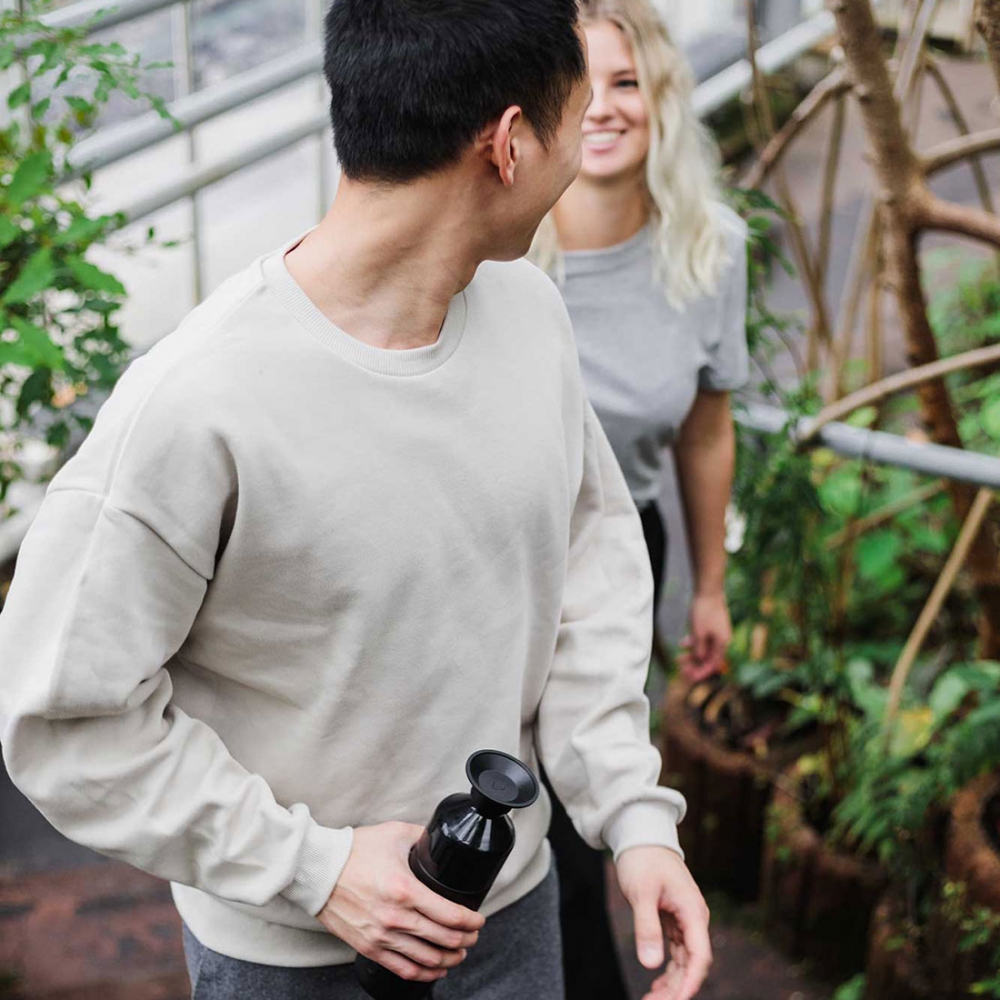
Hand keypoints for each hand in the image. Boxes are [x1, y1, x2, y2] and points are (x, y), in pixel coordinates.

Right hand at [317, 822, 483, 982]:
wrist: (318, 870)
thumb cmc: (353, 851)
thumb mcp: (394, 833)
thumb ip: (422, 836)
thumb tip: (439, 840)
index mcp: (406, 890)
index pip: (451, 915)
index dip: (472, 921)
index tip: (478, 919)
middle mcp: (396, 918)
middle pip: (444, 939)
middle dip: (466, 939)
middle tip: (473, 934)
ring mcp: (382, 937)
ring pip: (428, 959)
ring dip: (450, 958)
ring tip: (460, 952)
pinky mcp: (369, 948)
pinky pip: (404, 970)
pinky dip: (425, 973)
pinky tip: (436, 968)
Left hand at [616, 846, 712, 999]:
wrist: (641, 835)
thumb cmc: (643, 859)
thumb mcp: (642, 893)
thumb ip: (647, 927)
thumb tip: (651, 966)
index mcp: (693, 912)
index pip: (700, 957)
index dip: (690, 983)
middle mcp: (694, 919)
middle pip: (692, 964)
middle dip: (676, 989)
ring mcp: (685, 920)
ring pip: (684, 961)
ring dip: (671, 983)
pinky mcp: (674, 919)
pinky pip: (676, 952)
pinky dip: (666, 969)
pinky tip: (655, 985)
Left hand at [678, 591, 730, 682]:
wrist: (708, 589)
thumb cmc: (704, 611)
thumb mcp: (698, 633)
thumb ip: (699, 648)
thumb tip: (699, 659)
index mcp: (722, 644)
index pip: (712, 664)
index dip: (700, 672)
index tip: (688, 677)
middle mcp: (722, 639)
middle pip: (708, 658)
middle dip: (694, 665)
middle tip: (681, 669)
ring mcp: (718, 632)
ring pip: (705, 648)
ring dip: (692, 654)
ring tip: (679, 658)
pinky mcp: (713, 624)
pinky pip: (704, 639)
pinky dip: (694, 642)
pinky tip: (682, 643)